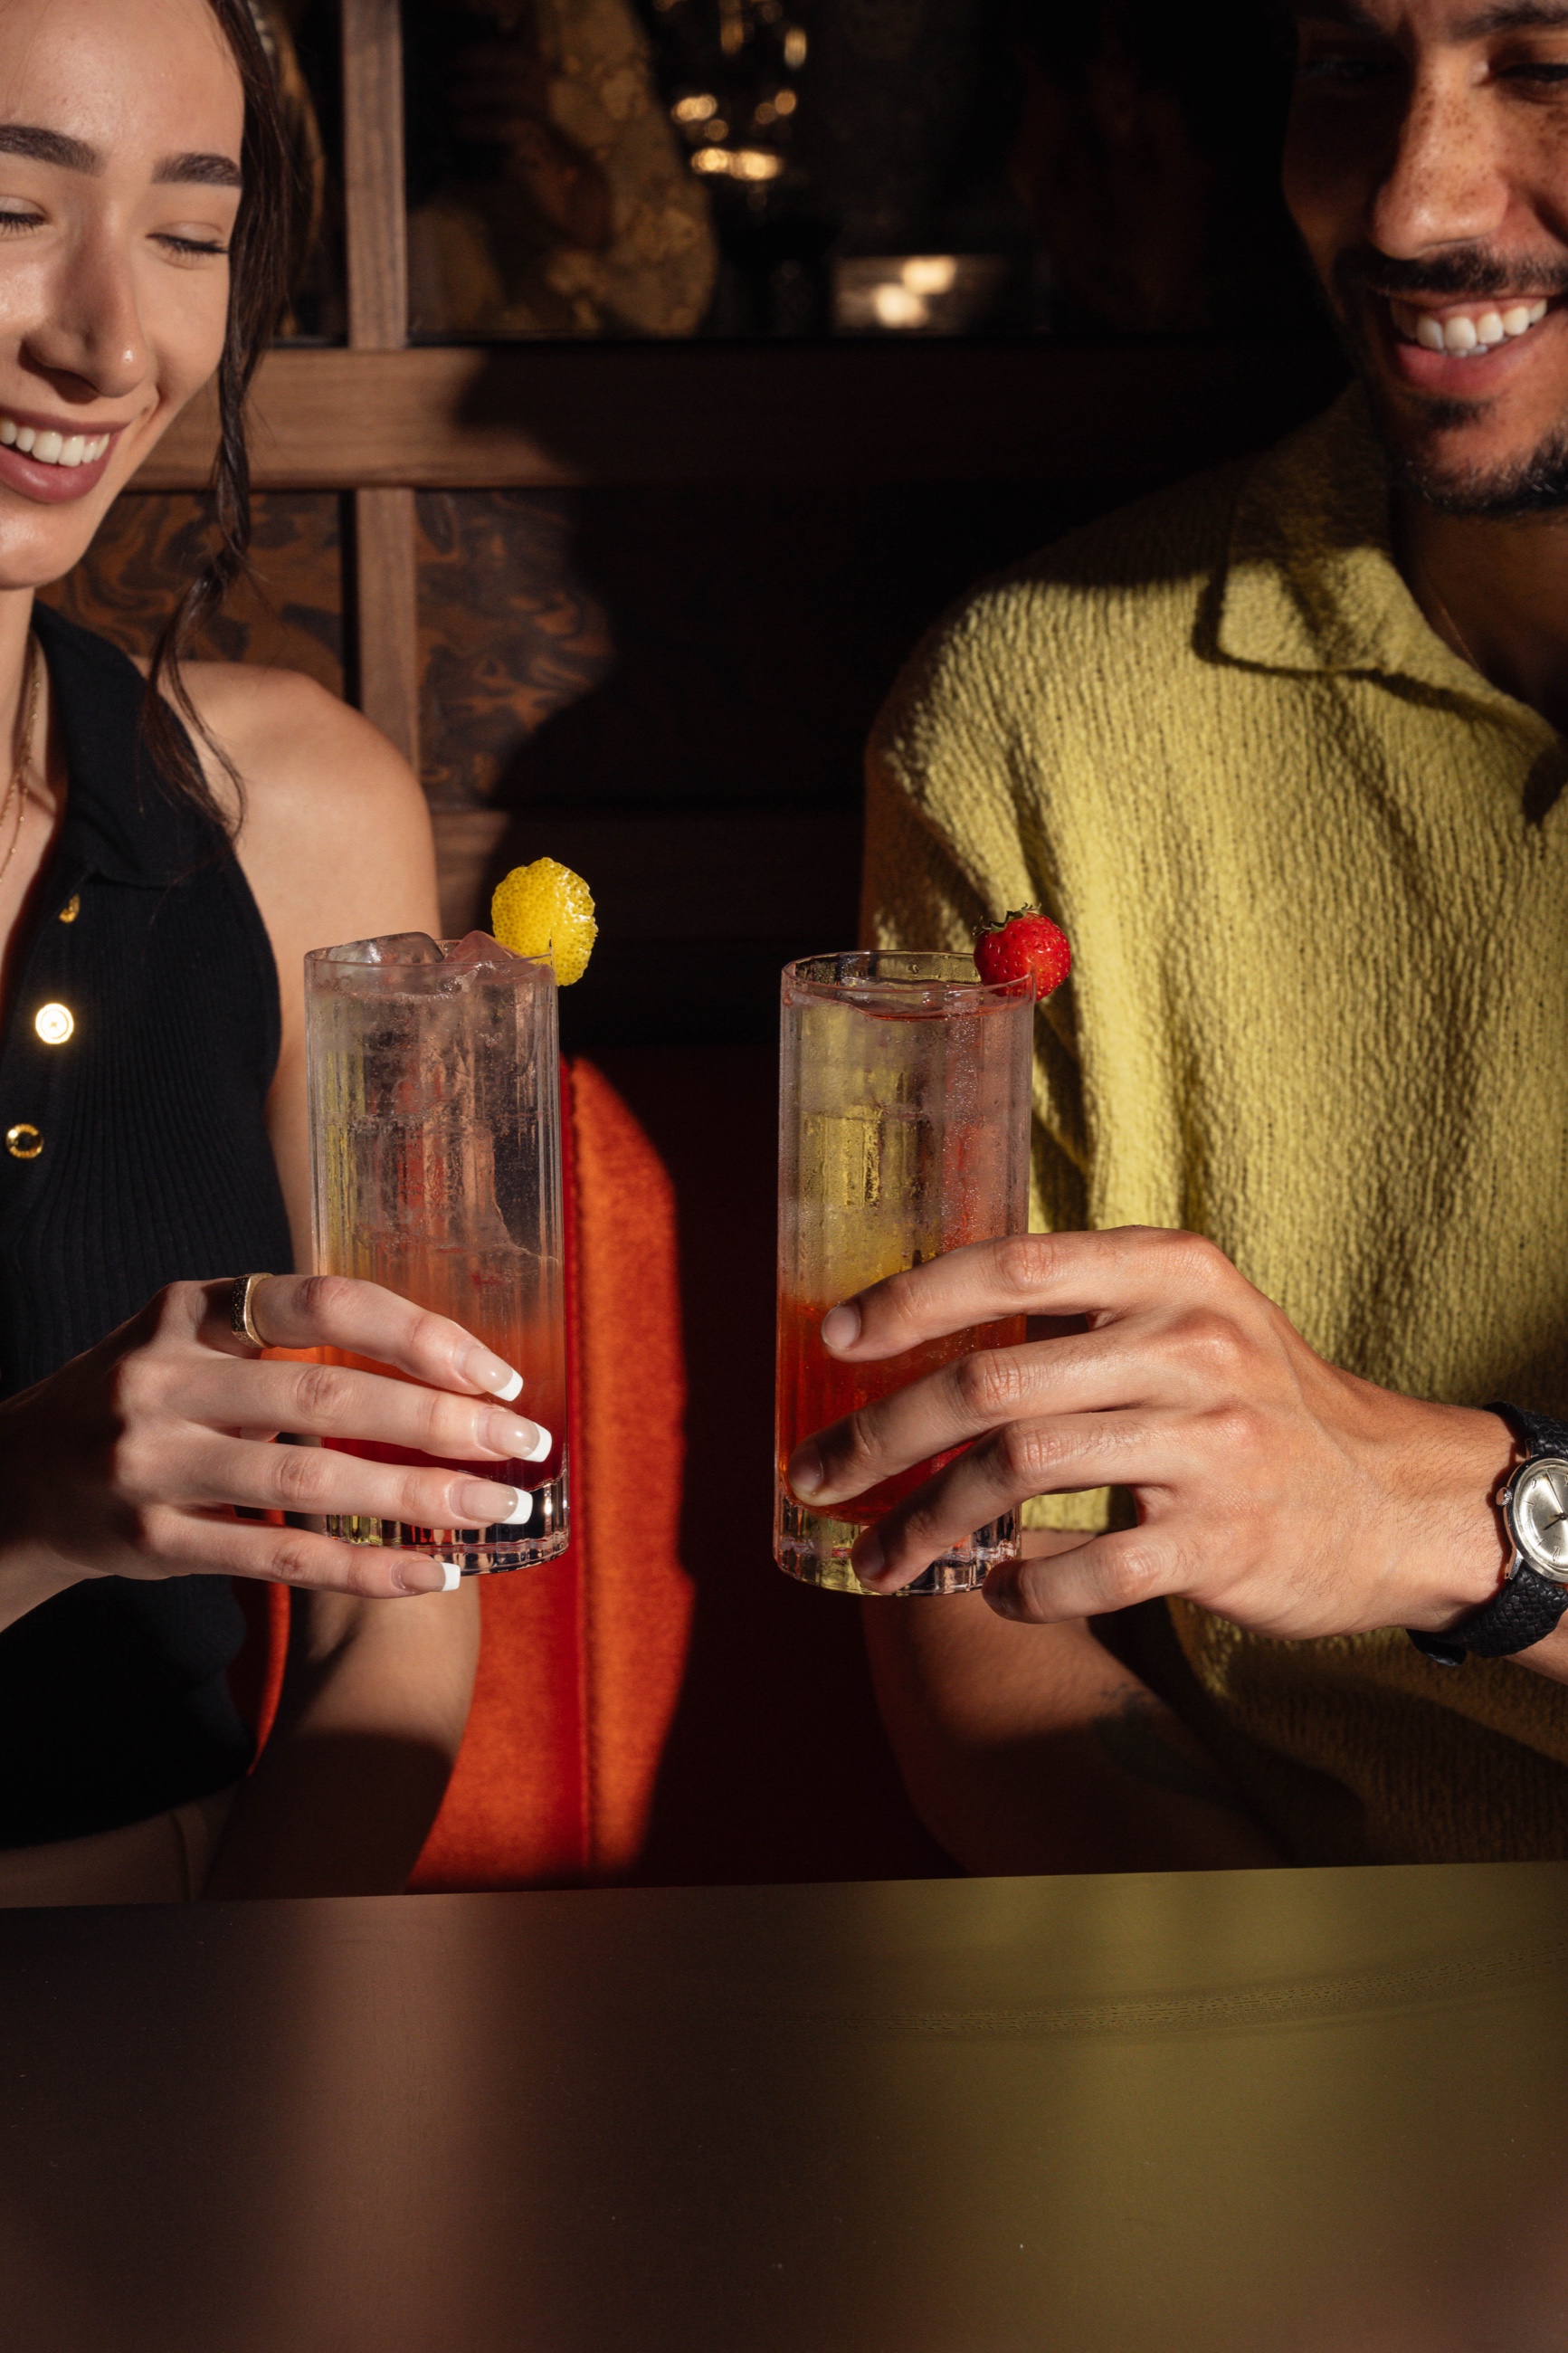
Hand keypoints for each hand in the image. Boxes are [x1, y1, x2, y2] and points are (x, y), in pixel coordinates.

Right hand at [0, 1274, 548, 1604]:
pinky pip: (279, 1557)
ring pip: (309, 1481)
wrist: (18, 1481)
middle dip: (443, 1422)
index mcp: (190, 1307)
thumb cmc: (143, 1400)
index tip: (497, 1373)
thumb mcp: (194, 1338)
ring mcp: (152, 1462)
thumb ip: (291, 1339)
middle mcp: (165, 1376)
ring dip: (421, 1499)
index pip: (325, 1302)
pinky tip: (432, 1571)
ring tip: (498, 1508)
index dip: (418, 1334)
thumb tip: (447, 1366)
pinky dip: (365, 1567)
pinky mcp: (151, 1540)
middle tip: (527, 1443)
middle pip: (328, 1396)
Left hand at [786, 1227, 1515, 1635]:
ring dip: (926, 1522)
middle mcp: (1190, 1344)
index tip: (835, 1340)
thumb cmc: (1258, 1403)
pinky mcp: (1222, 1542)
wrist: (1399, 1499)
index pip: (1012, 1266)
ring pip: (1017, 1475)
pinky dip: (1021, 1588)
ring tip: (880, 1557)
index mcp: (1170, 1272)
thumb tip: (916, 1333)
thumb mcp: (1189, 1317)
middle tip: (818, 1474)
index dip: (910, 1301)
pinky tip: (999, 1591)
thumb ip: (1077, 1311)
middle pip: (990, 1383)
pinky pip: (1082, 1570)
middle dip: (882, 1434)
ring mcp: (1211, 1444)